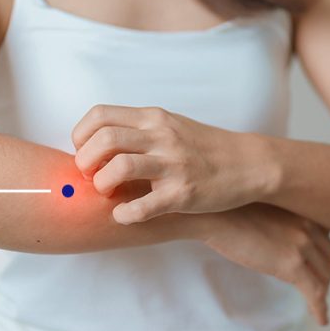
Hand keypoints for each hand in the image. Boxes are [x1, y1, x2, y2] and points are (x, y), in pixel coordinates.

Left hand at [72, 104, 270, 224]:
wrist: (248, 163)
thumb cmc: (202, 147)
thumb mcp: (169, 126)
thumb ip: (136, 130)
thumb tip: (94, 143)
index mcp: (152, 118)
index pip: (99, 115)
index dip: (81, 136)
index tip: (84, 153)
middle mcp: (161, 137)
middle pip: (103, 140)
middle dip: (85, 162)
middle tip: (91, 176)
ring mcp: (173, 165)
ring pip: (119, 168)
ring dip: (102, 185)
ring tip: (108, 193)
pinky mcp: (183, 193)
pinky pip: (143, 206)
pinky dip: (125, 214)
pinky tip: (124, 215)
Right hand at [203, 204, 329, 325]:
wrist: (212, 215)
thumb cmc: (228, 211)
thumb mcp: (264, 209)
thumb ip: (279, 221)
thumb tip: (276, 239)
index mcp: (302, 210)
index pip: (327, 237)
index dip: (325, 255)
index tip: (320, 266)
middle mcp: (308, 225)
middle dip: (326, 274)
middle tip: (318, 287)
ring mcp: (302, 245)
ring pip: (324, 277)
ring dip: (322, 292)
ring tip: (317, 304)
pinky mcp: (292, 265)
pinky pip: (315, 293)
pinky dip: (320, 309)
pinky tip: (321, 319)